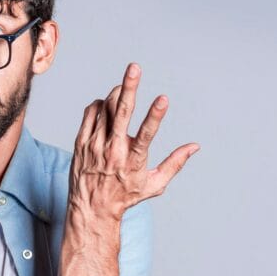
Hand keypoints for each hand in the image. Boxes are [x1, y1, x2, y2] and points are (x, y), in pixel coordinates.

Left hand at [70, 63, 199, 220]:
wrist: (91, 208)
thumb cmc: (126, 197)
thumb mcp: (154, 185)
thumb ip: (175, 163)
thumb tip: (195, 146)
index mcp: (133, 160)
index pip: (146, 134)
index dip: (155, 115)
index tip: (163, 98)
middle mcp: (112, 150)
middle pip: (121, 112)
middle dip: (129, 87)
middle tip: (135, 67)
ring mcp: (94, 145)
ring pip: (105, 108)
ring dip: (117, 94)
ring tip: (124, 90)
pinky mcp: (81, 142)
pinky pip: (91, 112)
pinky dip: (100, 105)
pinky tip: (107, 106)